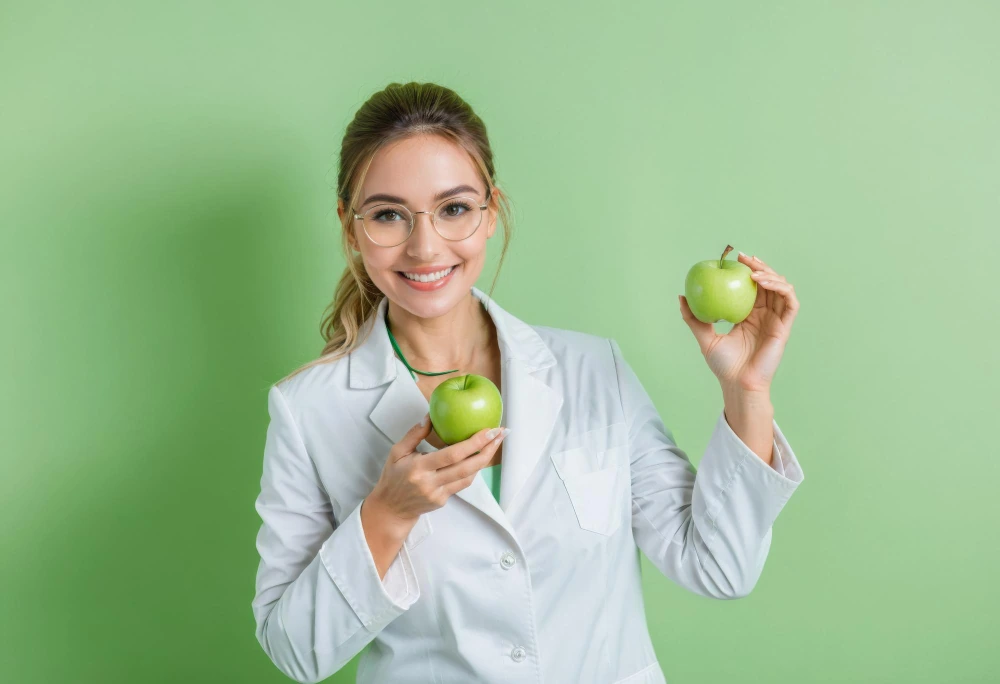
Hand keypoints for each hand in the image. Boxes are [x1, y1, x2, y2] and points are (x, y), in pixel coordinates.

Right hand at [369, 414, 509, 521]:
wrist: (391, 509)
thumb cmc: (393, 477)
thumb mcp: (396, 452)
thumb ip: (414, 434)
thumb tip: (430, 415)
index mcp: (419, 468)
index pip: (452, 455)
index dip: (473, 443)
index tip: (489, 430)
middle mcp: (431, 483)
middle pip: (467, 467)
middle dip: (487, 449)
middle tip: (501, 433)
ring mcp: (439, 494)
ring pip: (469, 477)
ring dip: (484, 459)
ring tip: (495, 442)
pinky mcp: (443, 500)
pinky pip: (463, 484)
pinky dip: (473, 469)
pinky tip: (479, 456)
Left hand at [679, 252, 799, 392]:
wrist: (738, 383)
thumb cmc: (723, 366)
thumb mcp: (704, 338)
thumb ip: (693, 318)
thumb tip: (681, 297)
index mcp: (748, 315)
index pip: (751, 286)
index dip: (747, 269)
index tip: (734, 258)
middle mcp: (764, 315)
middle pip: (768, 283)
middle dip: (759, 266)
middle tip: (744, 257)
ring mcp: (776, 320)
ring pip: (781, 288)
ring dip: (771, 274)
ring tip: (753, 271)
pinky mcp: (785, 327)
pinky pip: (790, 302)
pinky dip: (781, 288)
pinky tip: (764, 283)